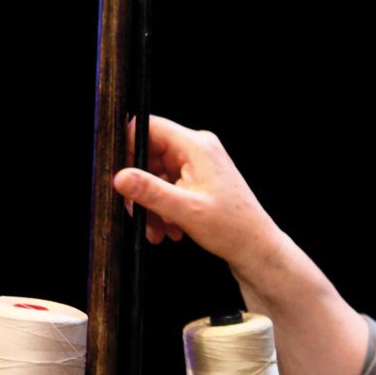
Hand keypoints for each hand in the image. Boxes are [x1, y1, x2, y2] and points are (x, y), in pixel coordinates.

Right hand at [113, 116, 279, 274]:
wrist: (255, 247)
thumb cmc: (231, 227)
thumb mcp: (184, 210)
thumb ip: (149, 191)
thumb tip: (119, 177)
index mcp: (196, 145)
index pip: (148, 127)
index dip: (128, 148)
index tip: (120, 175)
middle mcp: (198, 149)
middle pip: (148, 155)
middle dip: (141, 188)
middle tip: (138, 214)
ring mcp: (199, 164)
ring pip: (156, 176)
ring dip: (152, 204)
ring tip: (158, 230)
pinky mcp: (199, 179)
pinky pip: (168, 187)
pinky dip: (164, 208)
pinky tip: (169, 229)